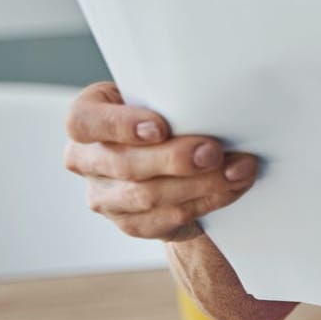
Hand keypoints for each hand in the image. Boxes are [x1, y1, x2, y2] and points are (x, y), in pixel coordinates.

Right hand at [62, 81, 259, 242]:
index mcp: (86, 119)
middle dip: (175, 159)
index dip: (120, 125)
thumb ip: (170, 97)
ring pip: (148, 196)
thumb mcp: (158, 96)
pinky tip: (230, 188)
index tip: (159, 128)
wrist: (169, 155)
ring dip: (200, 184)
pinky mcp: (131, 223)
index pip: (83, 121)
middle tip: (213, 152)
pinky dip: (205, 202)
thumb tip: (212, 102)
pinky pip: (165, 219)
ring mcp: (105, 197)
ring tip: (237, 170)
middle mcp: (87, 160)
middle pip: (125, 164)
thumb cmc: (162, 114)